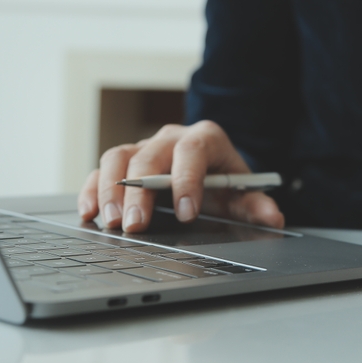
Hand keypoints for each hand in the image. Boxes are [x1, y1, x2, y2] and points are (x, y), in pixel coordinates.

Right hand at [78, 120, 284, 232]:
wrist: (210, 169)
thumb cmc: (224, 181)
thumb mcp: (242, 192)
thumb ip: (256, 204)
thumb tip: (273, 218)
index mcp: (204, 138)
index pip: (192, 151)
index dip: (186, 180)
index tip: (186, 213)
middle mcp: (171, 137)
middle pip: (149, 155)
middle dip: (140, 192)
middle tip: (136, 225)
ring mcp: (144, 147)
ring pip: (118, 157)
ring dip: (110, 190)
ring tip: (111, 222)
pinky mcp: (123, 162)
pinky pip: (100, 169)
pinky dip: (92, 189)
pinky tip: (89, 213)